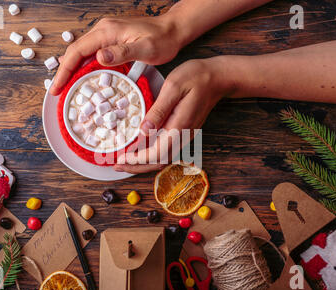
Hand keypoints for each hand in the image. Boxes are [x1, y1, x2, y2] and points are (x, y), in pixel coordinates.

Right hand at [50, 15, 181, 95]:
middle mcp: (103, 30)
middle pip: (75, 51)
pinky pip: (91, 53)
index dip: (64, 70)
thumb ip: (123, 52)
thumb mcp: (145, 48)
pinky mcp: (111, 40)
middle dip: (63, 72)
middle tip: (57, 91)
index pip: (77, 50)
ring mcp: (106, 34)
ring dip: (72, 69)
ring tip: (65, 87)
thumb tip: (99, 57)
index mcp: (107, 31)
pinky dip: (83, 66)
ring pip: (81, 52)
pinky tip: (81, 77)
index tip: (57, 87)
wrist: (172, 30)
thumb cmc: (162, 39)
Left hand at [114, 56, 237, 173]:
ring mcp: (185, 135)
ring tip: (125, 160)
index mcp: (179, 126)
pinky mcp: (185, 132)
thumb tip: (143, 130)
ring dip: (144, 163)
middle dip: (136, 167)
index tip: (121, 158)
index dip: (137, 159)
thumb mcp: (173, 87)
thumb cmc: (196, 77)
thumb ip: (158, 110)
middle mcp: (183, 135)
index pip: (156, 153)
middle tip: (117, 165)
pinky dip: (152, 155)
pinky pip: (167, 150)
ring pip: (163, 158)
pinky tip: (141, 150)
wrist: (219, 77)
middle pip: (159, 162)